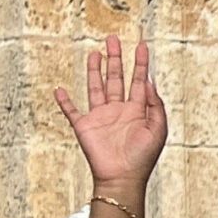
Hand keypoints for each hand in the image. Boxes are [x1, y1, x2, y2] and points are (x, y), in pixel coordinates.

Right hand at [54, 35, 167, 194]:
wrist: (122, 178)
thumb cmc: (143, 157)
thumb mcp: (157, 129)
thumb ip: (155, 105)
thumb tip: (150, 82)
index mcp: (137, 110)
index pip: (139, 81)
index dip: (141, 63)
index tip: (142, 45)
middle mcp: (118, 110)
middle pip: (116, 78)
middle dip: (115, 59)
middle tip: (113, 40)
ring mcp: (100, 117)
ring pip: (96, 87)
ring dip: (95, 71)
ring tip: (96, 54)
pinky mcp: (84, 126)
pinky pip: (72, 111)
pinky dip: (64, 101)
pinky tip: (60, 90)